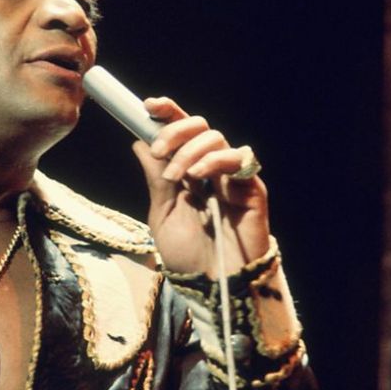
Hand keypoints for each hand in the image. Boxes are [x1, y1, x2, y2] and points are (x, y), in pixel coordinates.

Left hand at [132, 97, 270, 276]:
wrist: (213, 285)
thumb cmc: (189, 254)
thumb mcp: (163, 212)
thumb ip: (156, 178)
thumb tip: (139, 141)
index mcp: (188, 170)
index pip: (180, 131)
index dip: (167, 113)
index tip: (147, 104)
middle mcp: (210, 168)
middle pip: (199, 126)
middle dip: (175, 131)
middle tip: (159, 152)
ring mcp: (231, 177)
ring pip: (215, 137)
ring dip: (189, 150)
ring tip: (177, 176)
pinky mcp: (251, 188)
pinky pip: (239, 158)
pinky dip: (215, 160)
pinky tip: (200, 176)